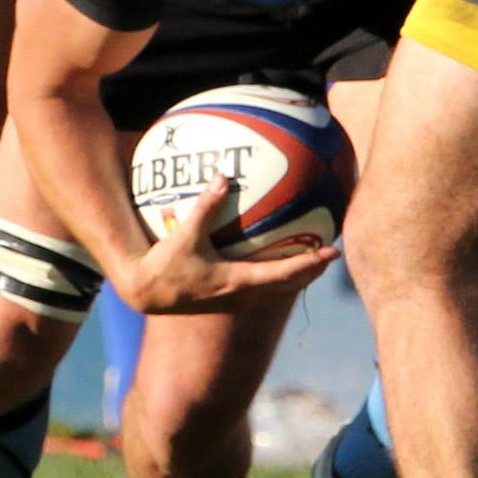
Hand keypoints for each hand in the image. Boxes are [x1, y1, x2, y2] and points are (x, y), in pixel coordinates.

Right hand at [118, 174, 339, 313]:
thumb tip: (221, 176)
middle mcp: (242, 296)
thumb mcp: (184, 234)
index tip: (332, 253)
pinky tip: (275, 260)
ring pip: (277, 291)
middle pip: (289, 286)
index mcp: (238, 282)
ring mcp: (235, 301)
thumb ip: (205, 206)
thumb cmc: (164, 266)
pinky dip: (276, 276)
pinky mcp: (227, 300)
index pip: (284, 274)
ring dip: (297, 276)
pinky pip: (261, 288)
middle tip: (331, 256)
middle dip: (312, 271)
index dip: (310, 264)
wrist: (145, 294)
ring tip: (312, 260)